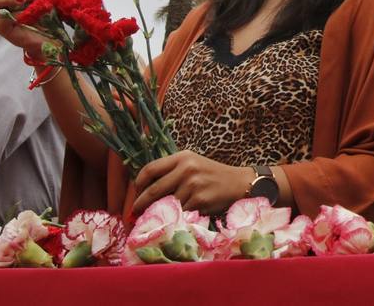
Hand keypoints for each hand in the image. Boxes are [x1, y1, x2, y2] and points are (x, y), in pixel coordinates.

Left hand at [132, 150, 250, 215]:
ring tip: (168, 213)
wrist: (239, 183)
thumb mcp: (193, 165)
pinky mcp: (199, 200)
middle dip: (141, 204)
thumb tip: (144, 190)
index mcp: (182, 157)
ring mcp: (193, 184)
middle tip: (135, 213)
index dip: (139, 183)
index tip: (136, 193)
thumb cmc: (212, 175)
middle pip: (153, 189)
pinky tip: (187, 213)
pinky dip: (180, 216)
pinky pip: (181, 213)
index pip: (150, 169)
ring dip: (164, 212)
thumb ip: (172, 172)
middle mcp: (187, 168)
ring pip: (167, 204)